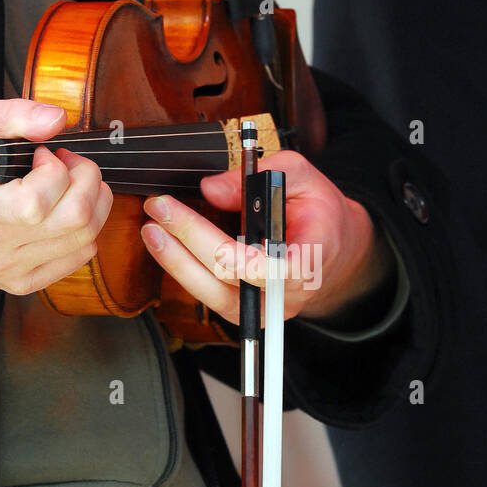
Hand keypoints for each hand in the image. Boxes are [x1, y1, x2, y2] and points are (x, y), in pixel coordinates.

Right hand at [0, 99, 112, 294]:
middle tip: (70, 164)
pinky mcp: (25, 281)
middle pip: (74, 218)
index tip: (43, 155)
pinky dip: (87, 227)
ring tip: (74, 183)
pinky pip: (81, 255)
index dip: (54, 169)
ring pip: (86, 236)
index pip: (35, 201)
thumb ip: (13, 116)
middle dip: (87, 178)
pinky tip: (67, 210)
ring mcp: (11, 269)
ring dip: (94, 200)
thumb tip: (57, 119)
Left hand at [139, 150, 392, 324]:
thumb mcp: (300, 176)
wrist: (333, 247)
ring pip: (213, 293)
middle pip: (232, 277)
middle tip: (160, 208)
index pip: (275, 269)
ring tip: (152, 230)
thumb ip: (259, 175)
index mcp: (310, 259)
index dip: (235, 254)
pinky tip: (165, 245)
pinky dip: (184, 269)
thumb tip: (210, 188)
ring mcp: (263, 309)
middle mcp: (286, 294)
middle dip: (191, 240)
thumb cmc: (317, 211)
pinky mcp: (244, 311)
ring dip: (177, 261)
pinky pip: (209, 295)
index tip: (195, 223)